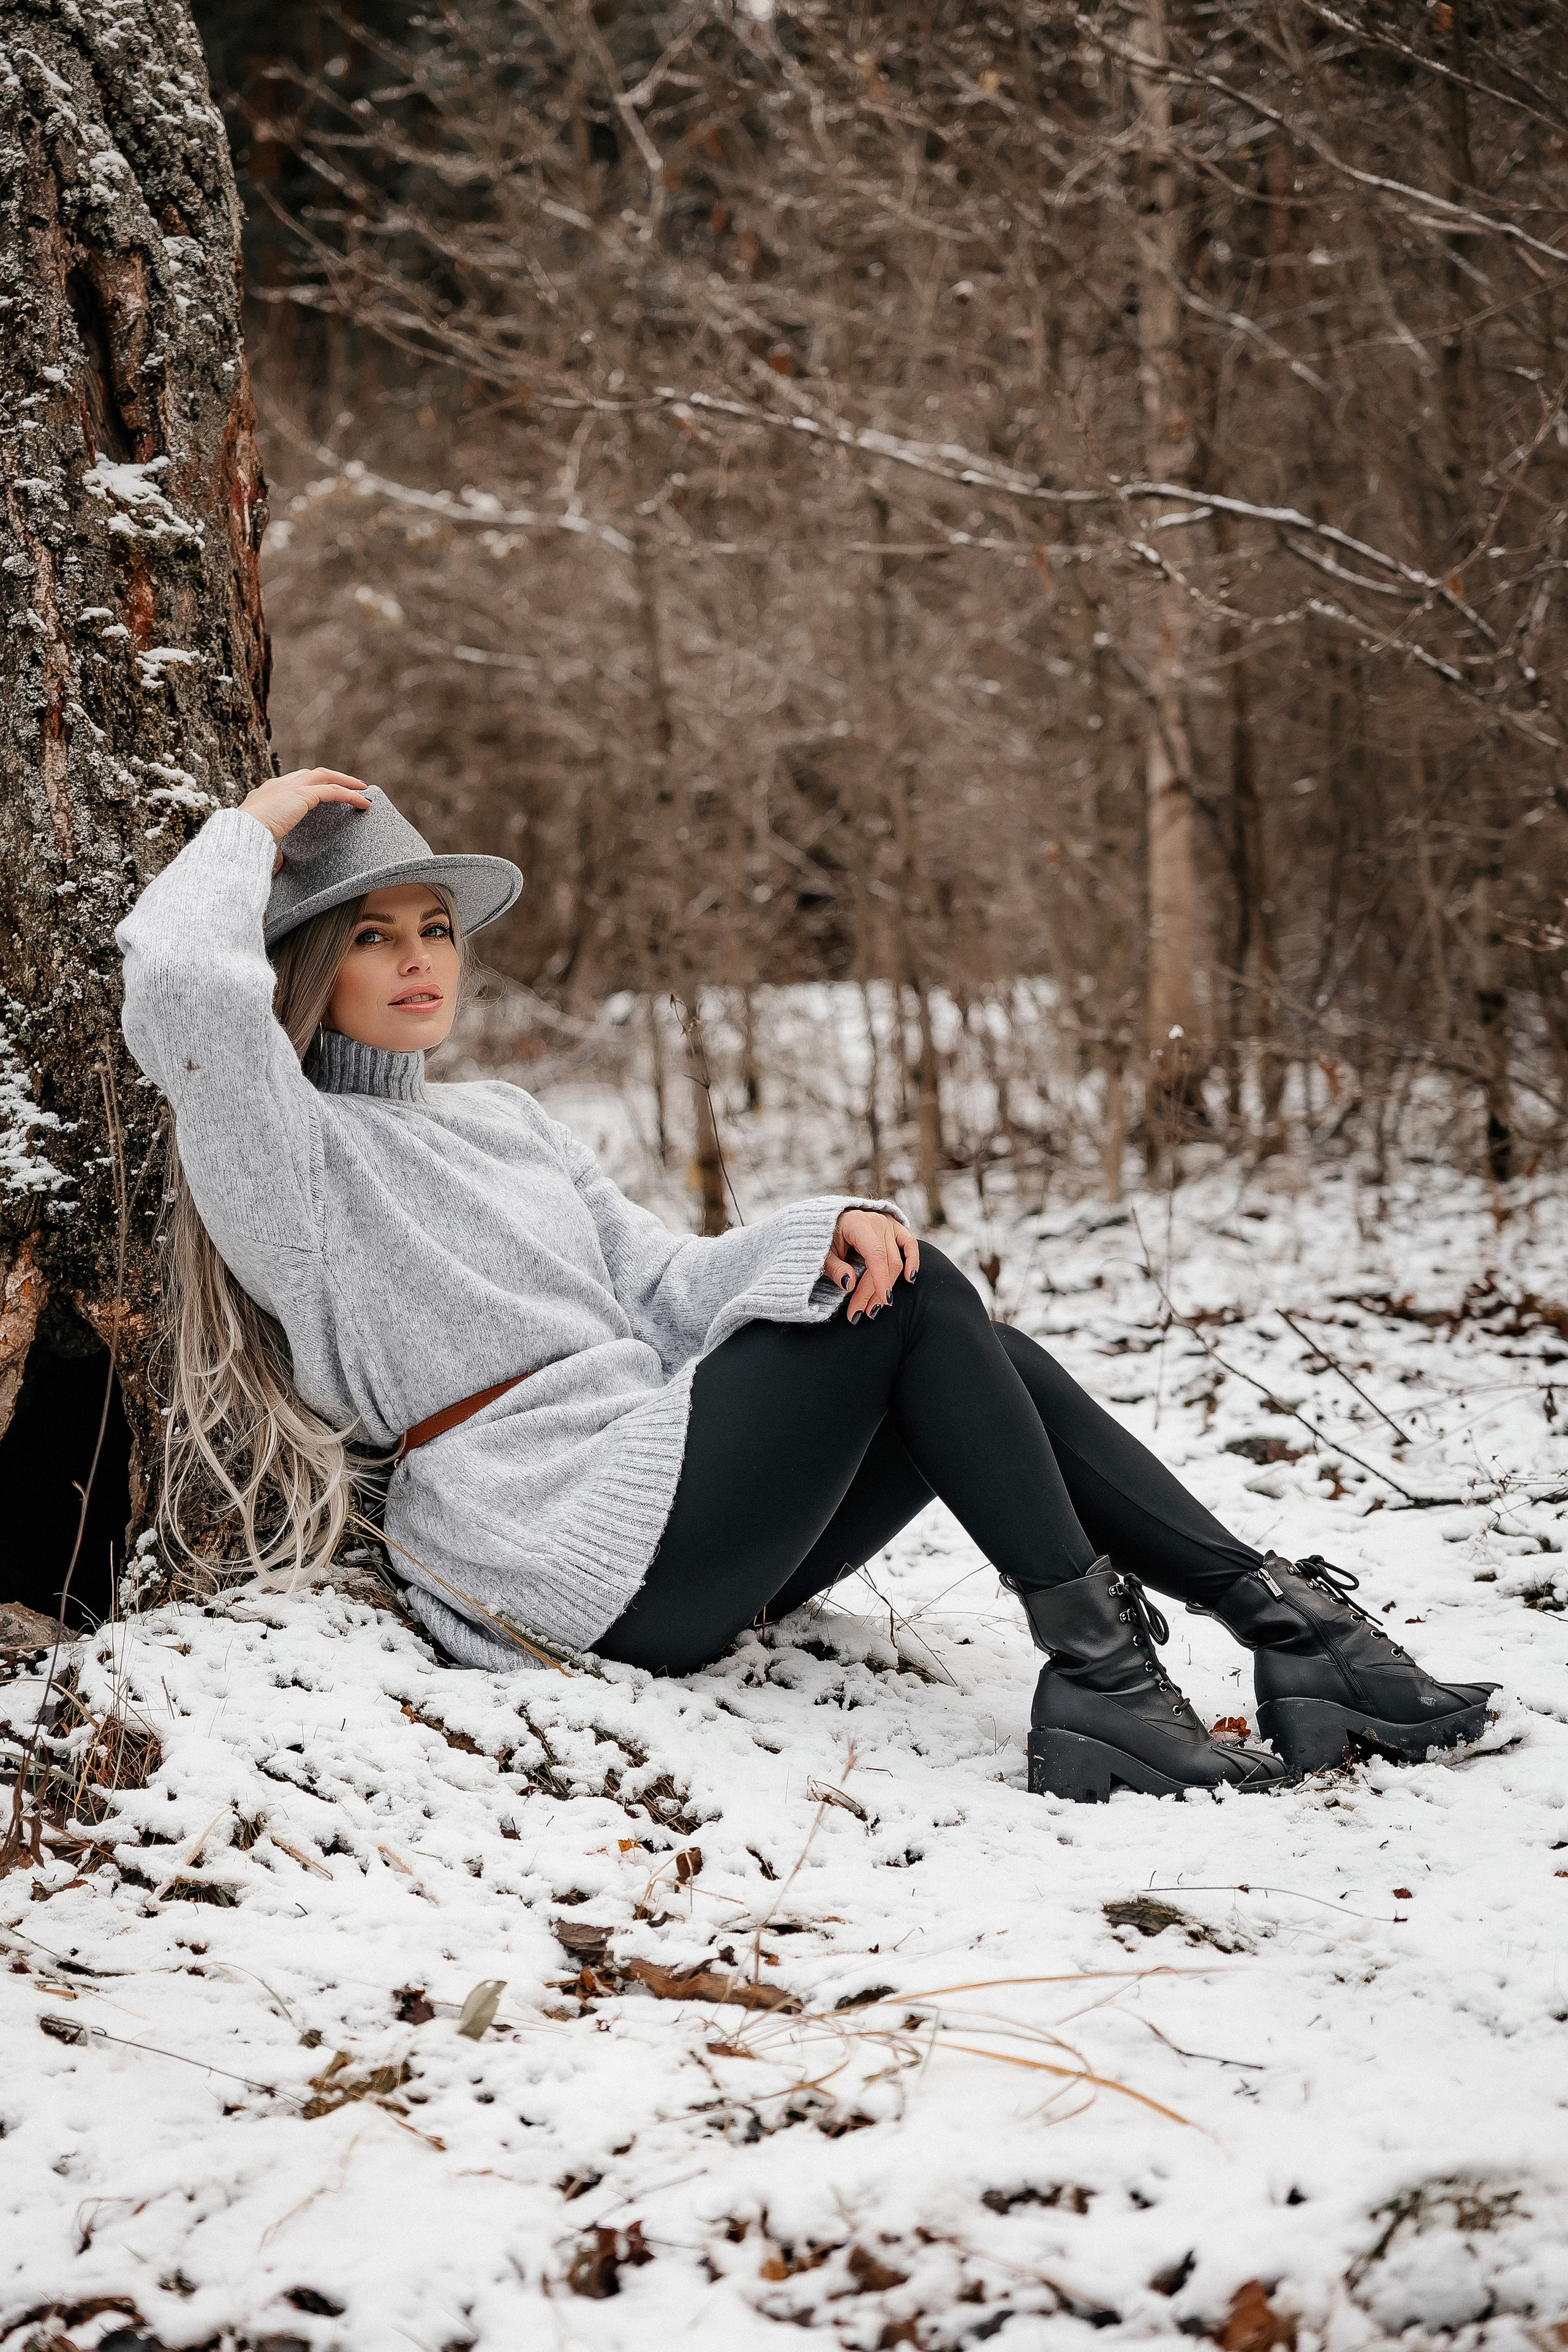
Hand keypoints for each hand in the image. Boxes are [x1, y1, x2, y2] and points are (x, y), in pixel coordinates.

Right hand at [241, 768, 370, 873]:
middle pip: (310, 774)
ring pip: (324, 776)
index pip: (291, 783)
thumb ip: (273, 849)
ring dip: (345, 781)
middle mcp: (278, 784)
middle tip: (348, 785)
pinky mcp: (302, 794)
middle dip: (330, 777)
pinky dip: (350, 795)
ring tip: (362, 789)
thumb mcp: (261, 843)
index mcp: (266, 794)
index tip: (321, 792)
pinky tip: (364, 802)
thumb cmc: (245, 842)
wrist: (241, 833)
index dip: (309, 785)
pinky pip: (333, 791)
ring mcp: (290, 787)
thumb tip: (277, 865)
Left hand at [824, 1209, 918, 1322]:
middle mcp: (878, 1222)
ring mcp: (889, 1224)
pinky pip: (910, 1245)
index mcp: (859, 1224)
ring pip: (897, 1260)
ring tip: (874, 1307)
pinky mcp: (896, 1228)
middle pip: (887, 1262)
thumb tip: (849, 1285)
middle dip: (875, 1291)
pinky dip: (912, 1261)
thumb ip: (835, 1268)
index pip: (876, 1254)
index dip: (879, 1279)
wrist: (832, 1219)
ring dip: (888, 1286)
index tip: (882, 1301)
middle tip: (861, 1313)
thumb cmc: (826, 1237)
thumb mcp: (823, 1253)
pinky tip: (910, 1279)